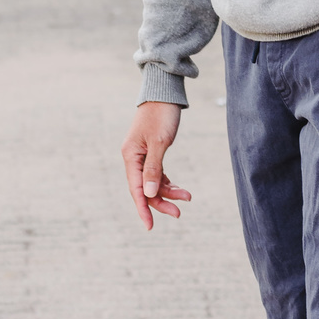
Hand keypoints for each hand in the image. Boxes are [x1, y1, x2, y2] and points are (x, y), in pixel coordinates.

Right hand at [121, 101, 191, 230]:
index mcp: (131, 156)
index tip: (150, 226)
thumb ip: (153, 169)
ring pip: (153, 182)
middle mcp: (134, 158)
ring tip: (187, 197)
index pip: (136, 189)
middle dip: (161, 202)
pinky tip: (180, 188)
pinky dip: (168, 182)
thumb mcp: (160, 142)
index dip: (143, 208)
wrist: (164, 92)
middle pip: (145, 188)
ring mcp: (143, 155)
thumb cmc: (161, 115)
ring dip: (168, 191)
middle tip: (178, 213)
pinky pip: (158, 174)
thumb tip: (150, 194)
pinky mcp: (152, 152)